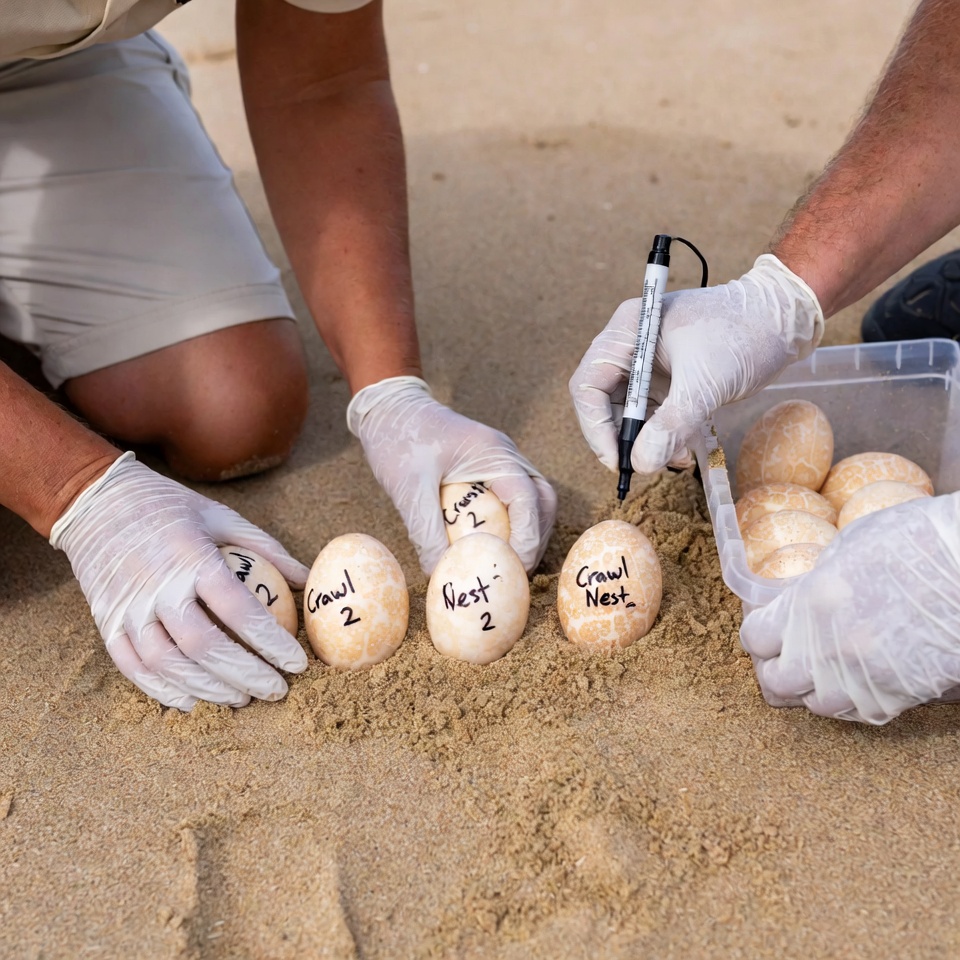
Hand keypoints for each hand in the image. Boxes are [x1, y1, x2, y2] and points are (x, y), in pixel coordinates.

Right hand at [50, 453, 308, 710]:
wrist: (96, 502)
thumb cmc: (170, 507)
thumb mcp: (221, 515)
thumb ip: (265, 547)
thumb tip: (306, 578)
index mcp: (192, 558)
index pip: (239, 610)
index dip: (270, 642)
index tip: (297, 663)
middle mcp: (158, 587)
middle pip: (205, 646)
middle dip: (246, 675)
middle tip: (277, 691)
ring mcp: (128, 608)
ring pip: (169, 664)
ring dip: (209, 689)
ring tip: (243, 699)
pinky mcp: (106, 622)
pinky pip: (133, 667)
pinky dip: (163, 690)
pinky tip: (193, 702)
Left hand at [347, 376, 556, 573]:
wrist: (389, 408)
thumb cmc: (398, 440)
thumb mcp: (408, 489)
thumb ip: (425, 531)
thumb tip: (439, 572)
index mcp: (493, 453)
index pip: (528, 497)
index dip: (529, 536)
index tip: (516, 567)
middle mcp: (504, 455)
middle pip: (541, 500)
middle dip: (536, 538)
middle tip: (518, 571)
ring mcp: (499, 460)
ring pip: (532, 500)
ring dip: (527, 533)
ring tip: (507, 563)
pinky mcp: (487, 468)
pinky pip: (512, 499)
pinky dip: (511, 524)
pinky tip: (491, 546)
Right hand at [569, 254, 823, 473]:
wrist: (787, 317)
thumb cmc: (747, 333)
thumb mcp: (707, 382)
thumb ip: (672, 423)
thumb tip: (641, 463)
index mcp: (628, 330)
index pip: (589, 384)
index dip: (596, 426)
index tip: (618, 460)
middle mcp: (630, 343)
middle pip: (603, 401)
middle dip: (623, 438)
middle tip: (642, 467)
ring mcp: (648, 361)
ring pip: (628, 412)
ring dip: (645, 441)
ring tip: (674, 460)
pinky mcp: (667, 376)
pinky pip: (652, 413)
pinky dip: (663, 434)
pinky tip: (682, 451)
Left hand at [740, 493, 959, 724]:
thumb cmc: (919, 539)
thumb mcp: (849, 547)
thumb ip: (818, 582)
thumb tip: (803, 598)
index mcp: (810, 603)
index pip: (756, 639)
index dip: (760, 635)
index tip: (767, 630)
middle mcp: (830, 647)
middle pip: (777, 682)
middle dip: (778, 669)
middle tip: (789, 656)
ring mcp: (866, 675)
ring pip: (817, 706)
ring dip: (815, 689)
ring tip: (825, 670)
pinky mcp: (901, 694)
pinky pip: (862, 712)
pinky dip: (854, 700)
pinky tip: (859, 680)